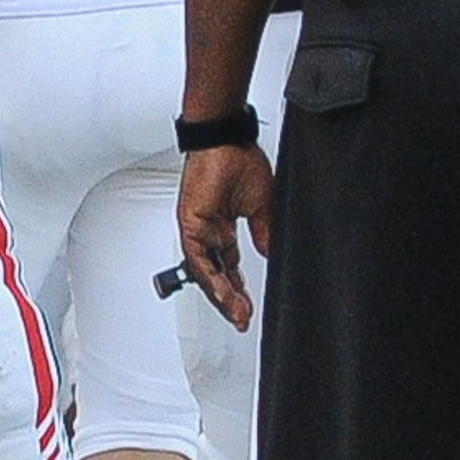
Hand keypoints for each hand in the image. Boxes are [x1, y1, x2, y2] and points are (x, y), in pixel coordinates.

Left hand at [175, 145, 274, 331]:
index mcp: (223, 228)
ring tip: (237, 314)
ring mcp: (197, 229)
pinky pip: (198, 258)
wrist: (227, 139)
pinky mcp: (190, 224)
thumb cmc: (239, 161)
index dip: (237, 289)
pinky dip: (211, 277)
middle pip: (216, 275)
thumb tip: (270, 254)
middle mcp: (207, 232)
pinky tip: (224, 293)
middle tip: (242, 320)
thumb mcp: (261, 206)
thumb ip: (263, 233)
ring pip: (205, 272)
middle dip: (229, 300)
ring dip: (222, 295)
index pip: (229, 267)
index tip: (247, 309)